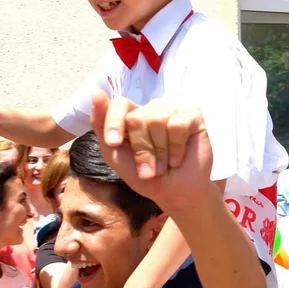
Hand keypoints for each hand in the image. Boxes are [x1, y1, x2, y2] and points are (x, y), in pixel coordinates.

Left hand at [89, 93, 212, 212]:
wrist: (174, 194)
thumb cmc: (145, 176)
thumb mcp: (114, 154)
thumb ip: (101, 125)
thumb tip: (96, 92)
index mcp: (132, 115)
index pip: (119, 104)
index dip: (114, 122)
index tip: (114, 144)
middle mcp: (152, 109)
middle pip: (137, 117)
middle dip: (142, 149)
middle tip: (150, 169)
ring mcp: (172, 110)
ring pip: (158, 121)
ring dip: (160, 152)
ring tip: (165, 164)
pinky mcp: (192, 115)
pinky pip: (178, 125)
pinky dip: (176, 147)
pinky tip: (178, 156)